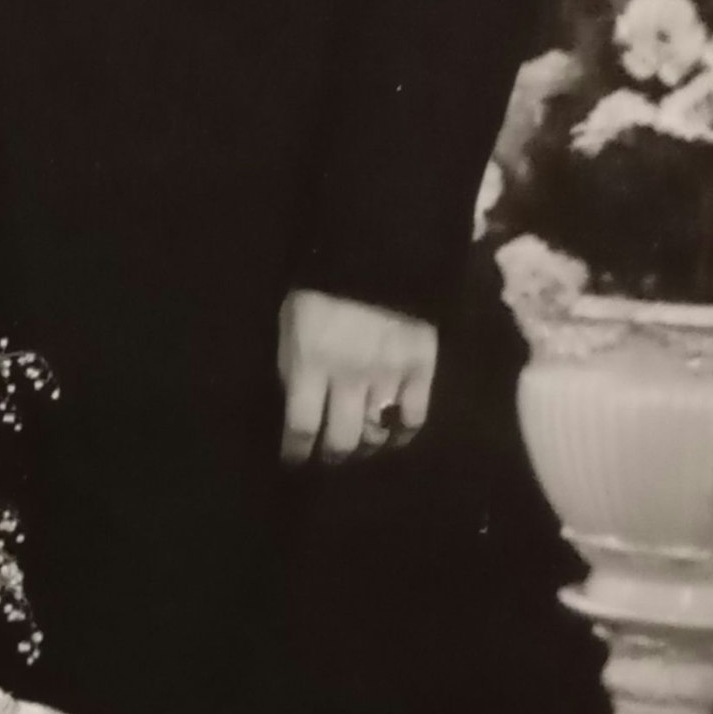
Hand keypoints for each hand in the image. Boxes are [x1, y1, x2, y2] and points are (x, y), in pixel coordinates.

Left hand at [277, 289, 437, 465]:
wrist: (377, 253)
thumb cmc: (320, 290)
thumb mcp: (290, 326)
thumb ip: (293, 368)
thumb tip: (297, 408)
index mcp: (311, 363)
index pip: (301, 427)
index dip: (296, 452)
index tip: (294, 460)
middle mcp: (349, 377)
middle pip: (342, 440)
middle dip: (332, 456)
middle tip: (330, 457)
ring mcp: (389, 375)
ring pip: (377, 434)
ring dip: (366, 446)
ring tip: (361, 445)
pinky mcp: (421, 369)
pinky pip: (415, 418)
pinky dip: (403, 434)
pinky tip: (394, 435)